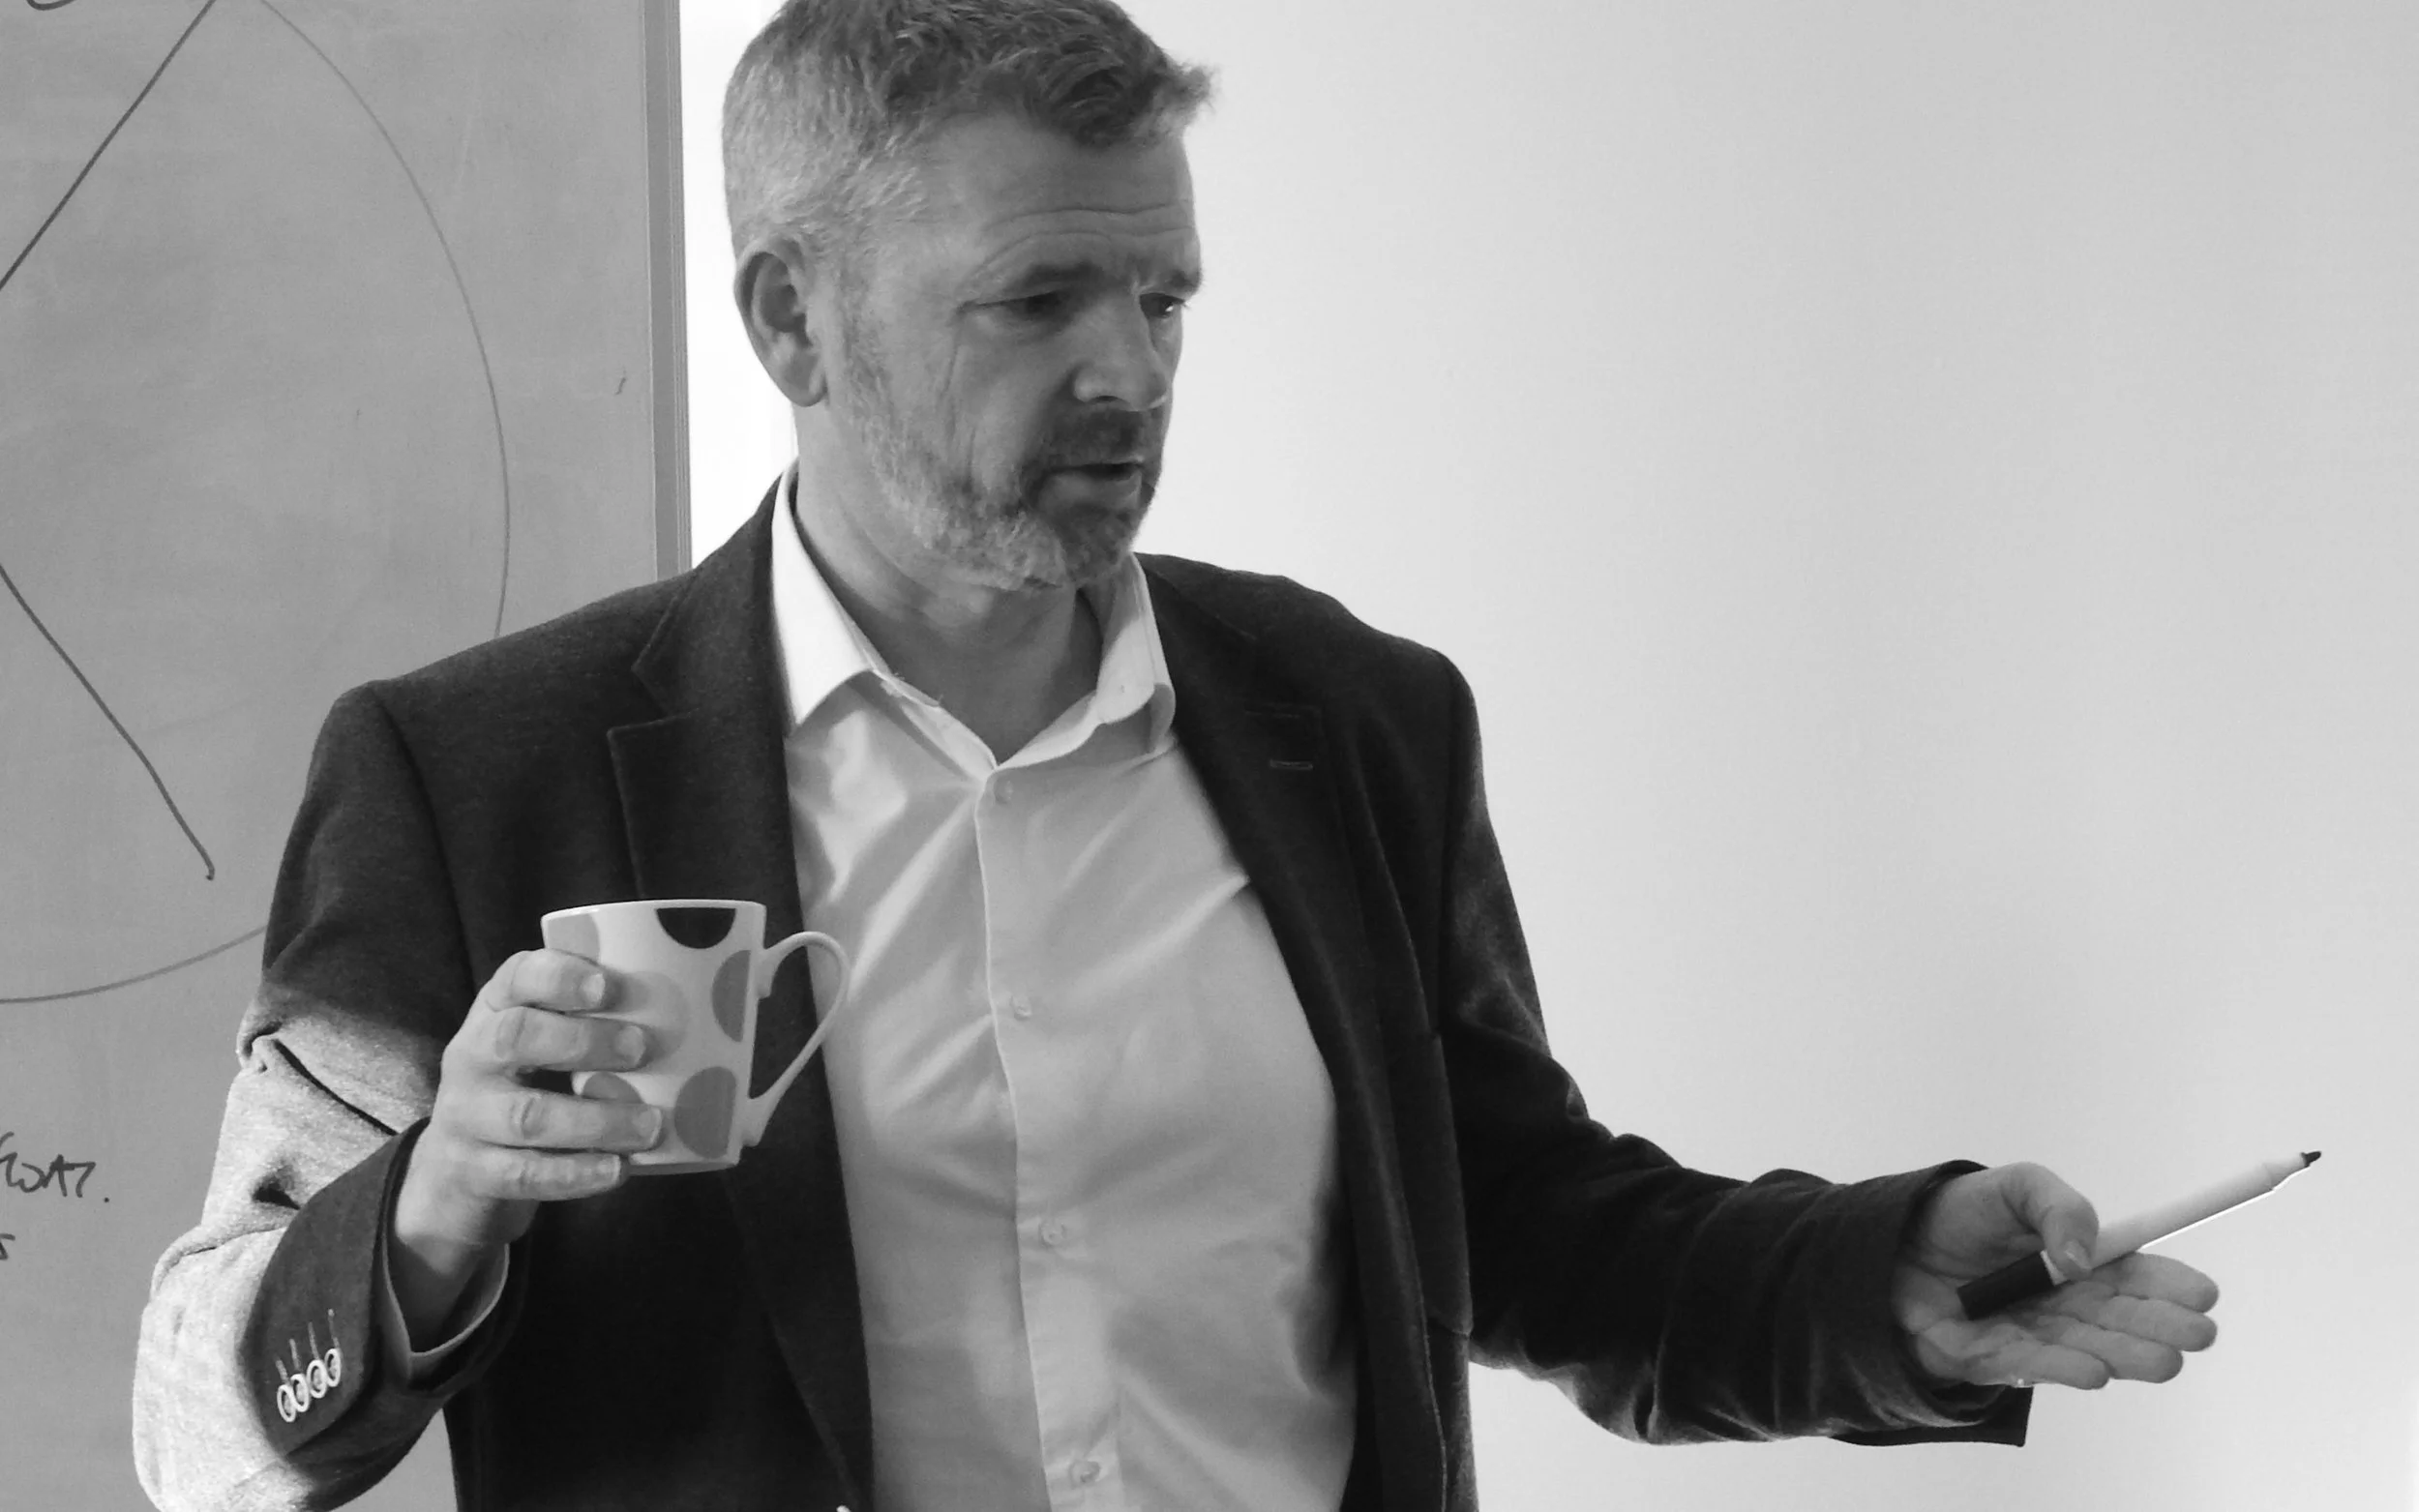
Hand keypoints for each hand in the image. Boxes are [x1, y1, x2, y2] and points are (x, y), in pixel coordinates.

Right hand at [389, 949, 662, 1338]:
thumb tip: (732, 1015)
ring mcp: (466, 1116)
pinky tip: (618, 1170)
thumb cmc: (533, 1088)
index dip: (560, 976)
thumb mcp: (549, 1049)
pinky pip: (524, 1174)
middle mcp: (471, 1055)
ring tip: (651, 1125)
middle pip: (514, 1037)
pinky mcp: (473, 1171)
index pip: (516, 977)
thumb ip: (607, 1027)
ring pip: (527, 1115)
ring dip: (596, 1120)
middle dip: (582, 1041)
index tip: (609, 986)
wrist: (457, 1172)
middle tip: (642, 1049)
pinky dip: (575, 1173)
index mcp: (496, 1011)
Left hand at [1893, 1162, 2219, 1391]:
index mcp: (2081, 1263)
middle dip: (2160, 1327)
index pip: (2136, 1277)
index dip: (2170, 1286)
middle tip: (2198, 1333)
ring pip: (2087, 1346)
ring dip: (2125, 1355)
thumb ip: (2056, 1207)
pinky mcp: (1990, 1356)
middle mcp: (2064, 1305)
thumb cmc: (1961, 1215)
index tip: (2203, 1293)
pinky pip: (2030, 1362)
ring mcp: (2032, 1333)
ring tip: (2164, 1361)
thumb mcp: (2014, 1188)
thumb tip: (2081, 1258)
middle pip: (2119, 1318)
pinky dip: (2064, 1367)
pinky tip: (2097, 1371)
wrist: (1888, 1242)